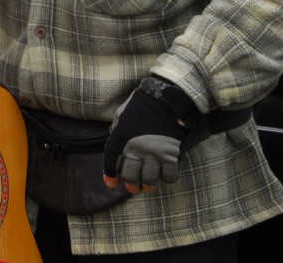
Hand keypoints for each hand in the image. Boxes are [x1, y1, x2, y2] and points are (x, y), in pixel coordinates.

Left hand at [102, 77, 198, 194]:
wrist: (167, 96)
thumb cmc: (143, 103)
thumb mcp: (122, 114)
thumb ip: (117, 130)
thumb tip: (116, 144)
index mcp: (121, 137)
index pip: (111, 162)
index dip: (110, 176)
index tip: (111, 183)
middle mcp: (136, 148)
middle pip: (130, 177)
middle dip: (131, 184)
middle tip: (134, 187)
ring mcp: (154, 153)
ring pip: (149, 180)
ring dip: (148, 184)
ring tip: (149, 184)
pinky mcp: (171, 154)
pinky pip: (169, 175)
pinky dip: (167, 178)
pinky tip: (165, 173)